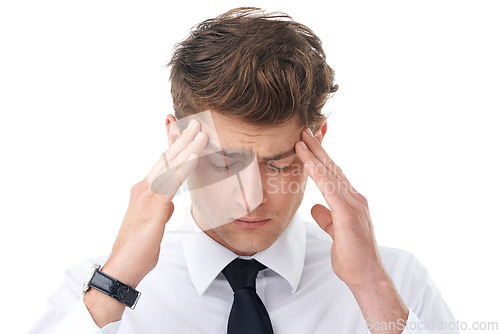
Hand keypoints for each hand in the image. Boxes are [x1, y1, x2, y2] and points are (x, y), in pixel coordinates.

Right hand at [102, 115, 206, 287]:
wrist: (123, 266)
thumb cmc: (138, 247)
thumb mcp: (153, 223)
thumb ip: (161, 208)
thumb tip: (169, 202)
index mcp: (143, 191)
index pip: (162, 164)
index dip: (174, 146)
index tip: (184, 132)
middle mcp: (143, 188)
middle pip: (166, 158)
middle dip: (182, 139)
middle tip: (196, 123)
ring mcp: (147, 195)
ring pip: (170, 166)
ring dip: (187, 147)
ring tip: (201, 132)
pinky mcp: (153, 206)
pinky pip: (171, 183)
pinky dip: (184, 167)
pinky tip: (194, 156)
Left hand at [295, 128, 407, 332]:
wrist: (367, 276)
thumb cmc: (353, 257)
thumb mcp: (335, 232)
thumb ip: (326, 218)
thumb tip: (316, 207)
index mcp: (351, 202)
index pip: (333, 175)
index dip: (320, 158)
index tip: (308, 144)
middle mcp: (354, 198)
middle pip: (332, 168)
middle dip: (317, 148)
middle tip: (303, 130)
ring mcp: (353, 205)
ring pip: (330, 174)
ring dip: (315, 155)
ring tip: (301, 138)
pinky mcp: (348, 214)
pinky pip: (330, 189)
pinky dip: (318, 173)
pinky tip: (308, 161)